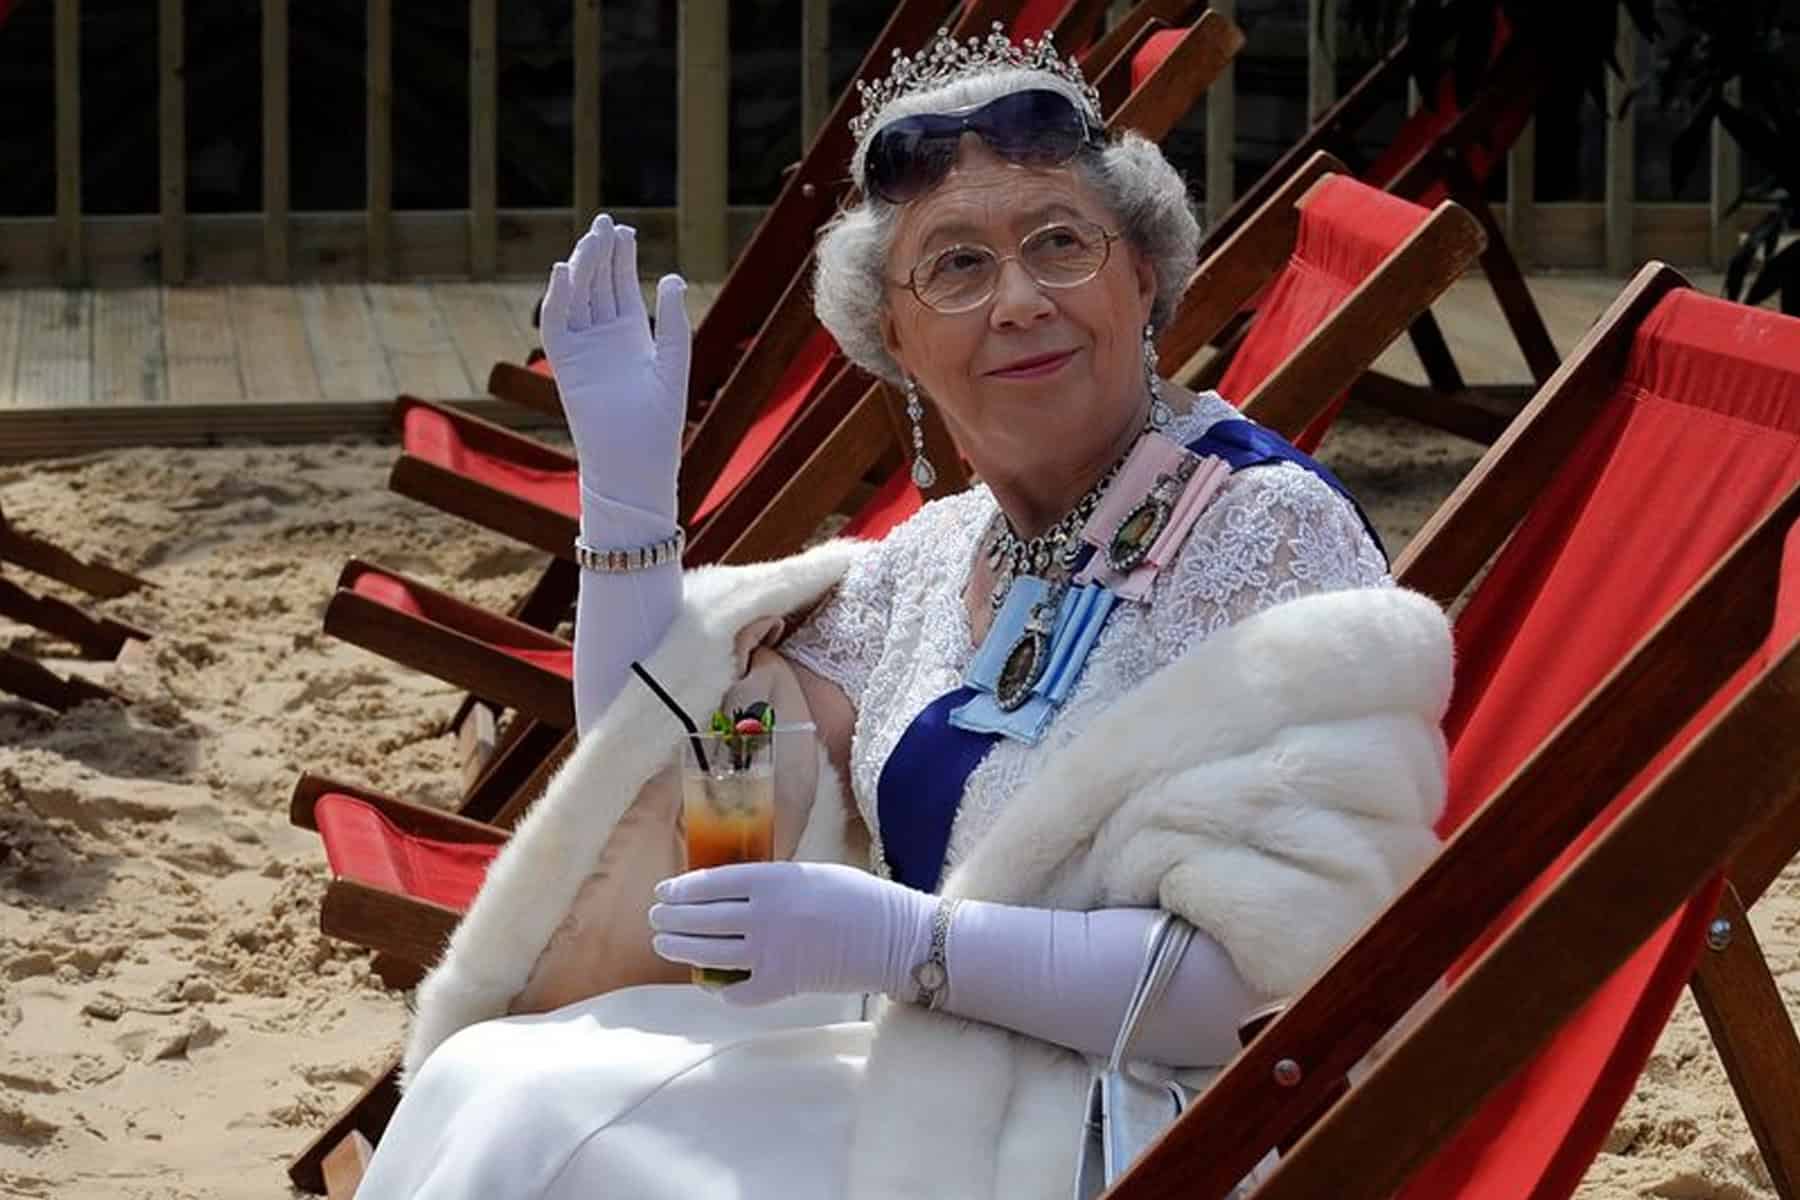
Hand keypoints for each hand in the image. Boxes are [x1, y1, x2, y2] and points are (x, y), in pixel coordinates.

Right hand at [540, 213, 689, 531]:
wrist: (635, 463)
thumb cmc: (660, 424)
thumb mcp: (673, 365)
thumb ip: (674, 324)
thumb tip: (670, 277)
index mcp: (632, 336)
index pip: (621, 287)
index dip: (621, 258)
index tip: (625, 230)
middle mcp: (604, 338)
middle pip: (597, 285)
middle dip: (600, 254)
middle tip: (605, 221)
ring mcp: (583, 350)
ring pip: (577, 298)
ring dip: (582, 268)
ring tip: (593, 238)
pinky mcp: (566, 366)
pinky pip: (557, 325)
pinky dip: (557, 298)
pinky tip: (565, 271)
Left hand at [649, 862, 936, 1006]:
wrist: (894, 936)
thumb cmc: (858, 897)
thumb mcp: (810, 874)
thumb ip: (771, 883)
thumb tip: (731, 892)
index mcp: (773, 880)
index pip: (711, 883)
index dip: (682, 889)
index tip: (664, 891)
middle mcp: (765, 914)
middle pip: (702, 918)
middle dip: (672, 919)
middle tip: (657, 919)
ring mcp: (771, 952)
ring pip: (708, 953)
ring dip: (681, 949)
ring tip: (666, 945)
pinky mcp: (782, 984)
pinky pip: (738, 992)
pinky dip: (723, 989)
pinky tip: (714, 984)